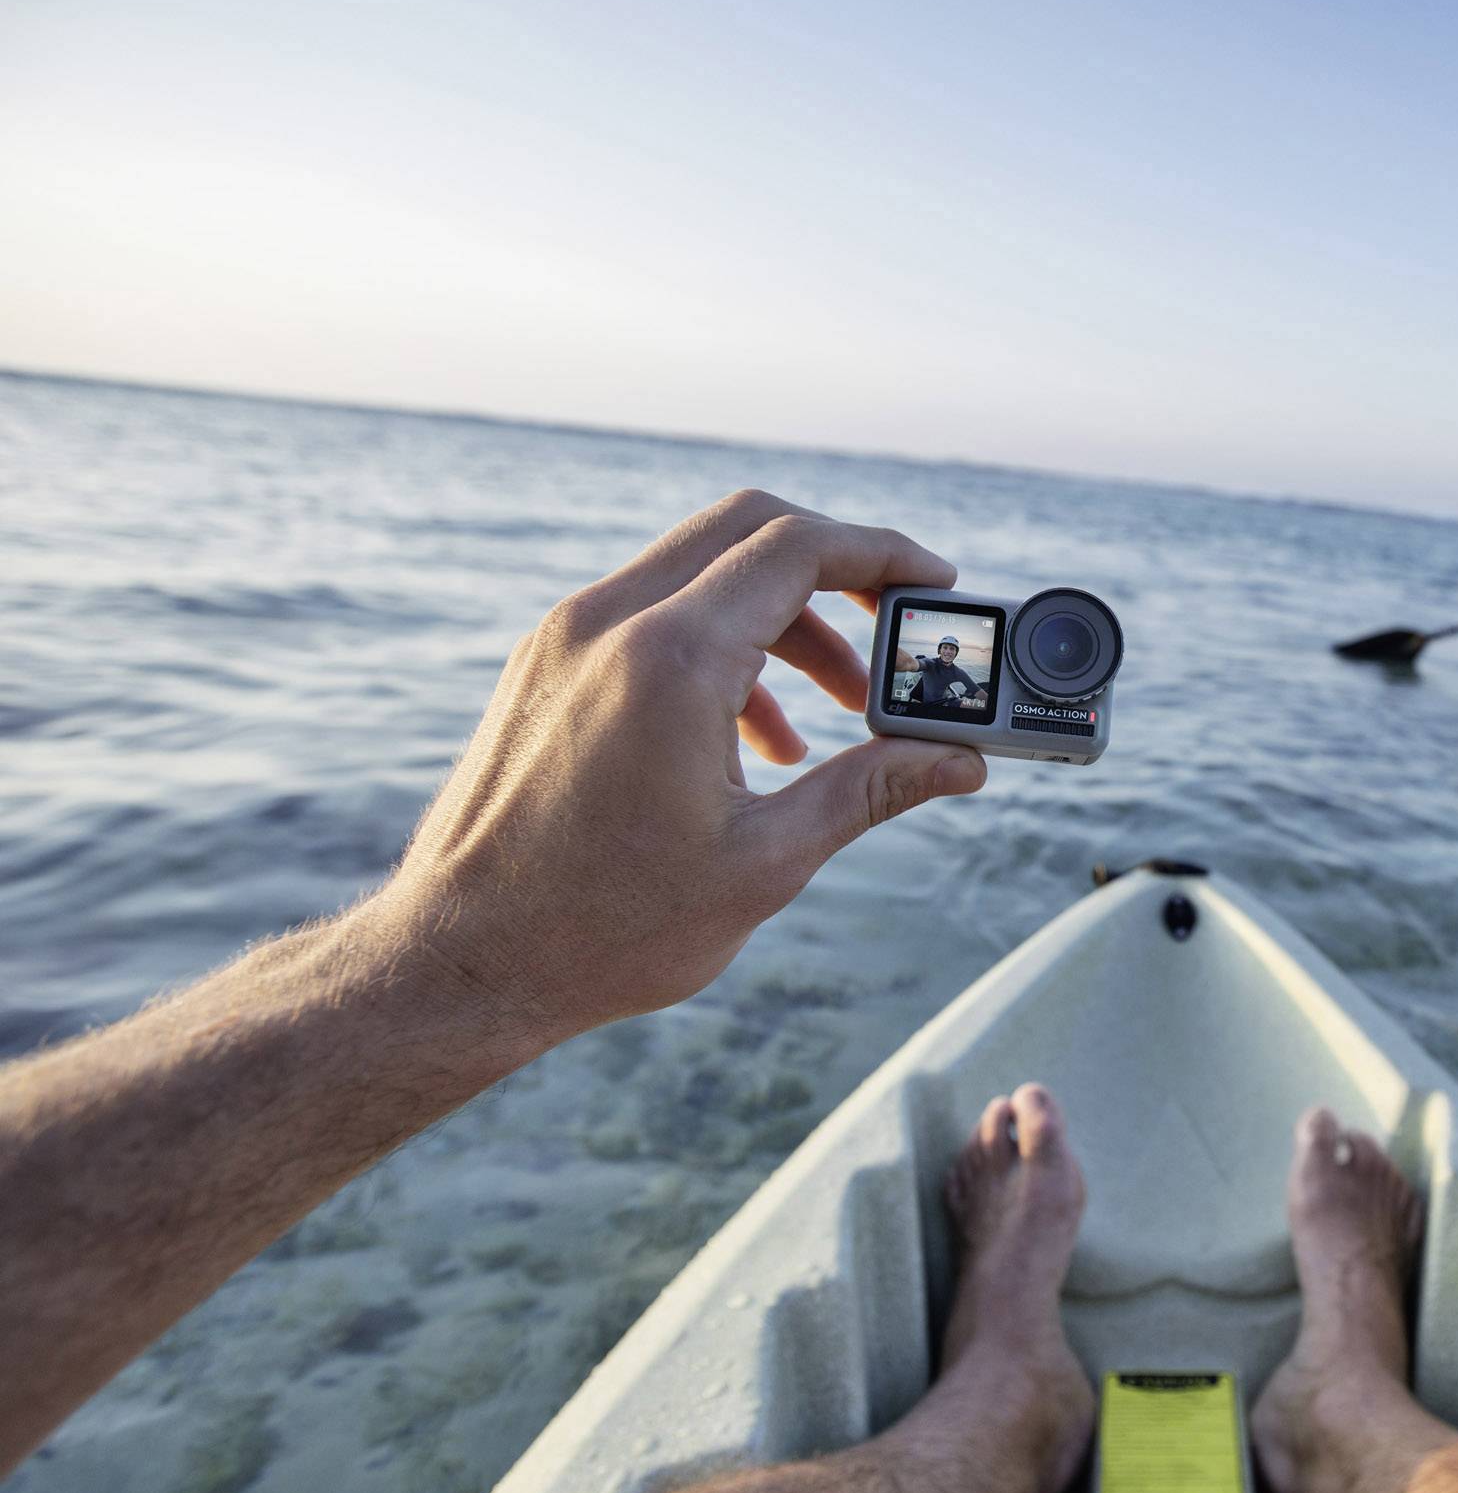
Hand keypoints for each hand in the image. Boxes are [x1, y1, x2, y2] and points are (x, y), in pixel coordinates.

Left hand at [380, 490, 987, 1045]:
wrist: (463, 963)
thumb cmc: (606, 928)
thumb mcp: (765, 862)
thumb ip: (870, 789)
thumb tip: (958, 761)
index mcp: (669, 660)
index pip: (798, 548)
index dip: (883, 555)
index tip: (937, 584)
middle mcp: (608, 623)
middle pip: (748, 529)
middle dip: (837, 568)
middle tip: (895, 625)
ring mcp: (565, 637)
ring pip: (700, 569)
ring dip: (782, 617)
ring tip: (840, 709)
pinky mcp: (544, 666)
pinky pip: (651, 613)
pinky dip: (721, 642)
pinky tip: (755, 738)